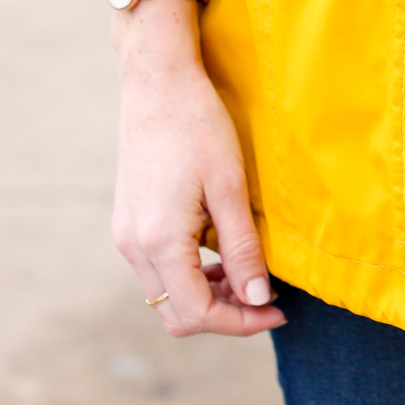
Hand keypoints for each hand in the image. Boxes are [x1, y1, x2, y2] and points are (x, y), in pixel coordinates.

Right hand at [110, 0, 284, 338]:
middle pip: (176, 314)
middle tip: (267, 298)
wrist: (158, 82)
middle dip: (224, 315)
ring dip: (208, 294)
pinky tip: (221, 252)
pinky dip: (190, 272)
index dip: (240, 322)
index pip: (197, 314)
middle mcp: (134, 246)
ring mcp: (126, 234)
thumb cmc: (198, 126)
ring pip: (166, 293)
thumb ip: (243, 248)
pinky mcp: (128, 220)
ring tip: (250, 274)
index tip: (278, 310)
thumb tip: (258, 299)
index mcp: (158, 241)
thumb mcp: (230, 187)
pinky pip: (159, 267)